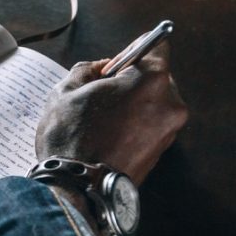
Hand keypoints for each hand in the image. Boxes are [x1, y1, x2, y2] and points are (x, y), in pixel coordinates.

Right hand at [35, 43, 187, 185]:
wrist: (79, 190)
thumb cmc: (71, 138)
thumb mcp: (66, 90)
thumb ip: (87, 70)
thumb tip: (100, 69)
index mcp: (151, 80)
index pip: (156, 46)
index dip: (133, 51)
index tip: (116, 63)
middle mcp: (170, 104)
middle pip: (156, 78)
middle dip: (132, 81)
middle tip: (102, 92)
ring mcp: (169, 131)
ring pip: (153, 104)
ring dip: (133, 105)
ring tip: (102, 119)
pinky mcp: (161, 153)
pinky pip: (150, 127)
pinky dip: (134, 125)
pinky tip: (109, 135)